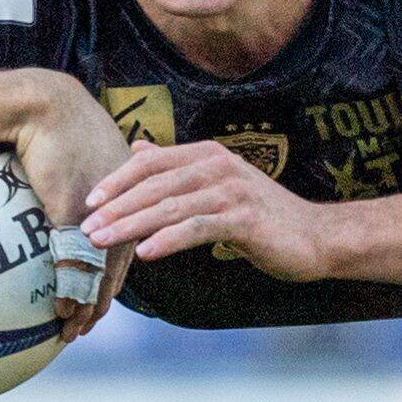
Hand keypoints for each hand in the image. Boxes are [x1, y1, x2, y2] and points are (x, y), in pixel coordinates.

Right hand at [6, 76, 139, 336]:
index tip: (99, 304)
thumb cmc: (54, 130)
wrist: (42, 105)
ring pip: (101, 270)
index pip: (128, 244)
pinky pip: (77, 261)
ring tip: (73, 331)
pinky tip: (63, 310)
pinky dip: (72, 289)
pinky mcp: (77, 212)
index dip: (112, 277)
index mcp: (131, 192)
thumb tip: (70, 207)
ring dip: (87, 305)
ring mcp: (102, 211)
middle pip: (118, 265)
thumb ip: (82, 190)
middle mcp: (124, 206)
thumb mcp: (78, 163)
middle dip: (100, 301)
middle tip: (85, 329)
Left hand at [81, 140, 342, 282]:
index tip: (88, 201)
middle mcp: (218, 166)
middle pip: (155, 184)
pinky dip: (168, 240)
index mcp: (207, 155)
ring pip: (170, 206)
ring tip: (103, 240)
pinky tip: (145, 253)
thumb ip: (177, 167)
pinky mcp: (245, 218)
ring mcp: (232, 190)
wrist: (316, 237)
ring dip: (132, 224)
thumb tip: (138, 148)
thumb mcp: (217, 185)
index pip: (151, 162)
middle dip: (116, 206)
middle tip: (85, 227)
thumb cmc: (263, 216)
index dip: (117, 180)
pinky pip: (197, 228)